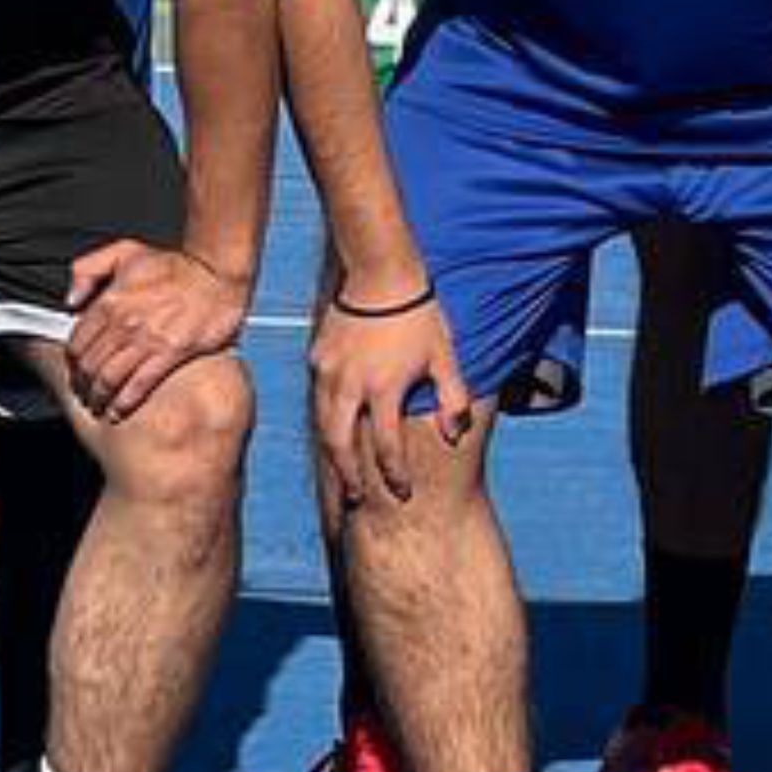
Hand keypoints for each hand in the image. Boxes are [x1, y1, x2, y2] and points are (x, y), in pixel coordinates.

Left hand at [62, 239, 249, 421]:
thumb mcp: (125, 252)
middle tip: (84, 394)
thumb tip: (71, 301)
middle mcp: (124, 322)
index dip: (71, 362)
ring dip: (99, 397)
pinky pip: (139, 384)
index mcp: (110, 300)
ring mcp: (147, 339)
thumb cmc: (177, 265)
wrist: (218, 273)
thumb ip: (89, 269)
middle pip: (89, 365)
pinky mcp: (171, 352)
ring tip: (98, 406)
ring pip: (109, 378)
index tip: (74, 371)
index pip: (77, 341)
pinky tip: (119, 411)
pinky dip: (124, 402)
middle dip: (82, 384)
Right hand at [305, 290, 479, 509]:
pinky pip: (318, 398)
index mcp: (385, 388)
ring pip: (323, 424)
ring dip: (332, 453)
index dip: (395, 474)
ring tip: (341, 475)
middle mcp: (351, 385)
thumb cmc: (419, 314)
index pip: (387, 446)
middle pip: (341, 445)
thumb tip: (454, 435)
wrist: (380, 271)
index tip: (402, 493)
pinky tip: (332, 431)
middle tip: (356, 500)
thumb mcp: (445, 355)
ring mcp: (329, 372)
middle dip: (349, 477)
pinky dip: (324, 420)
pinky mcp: (317, 358)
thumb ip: (453, 397)